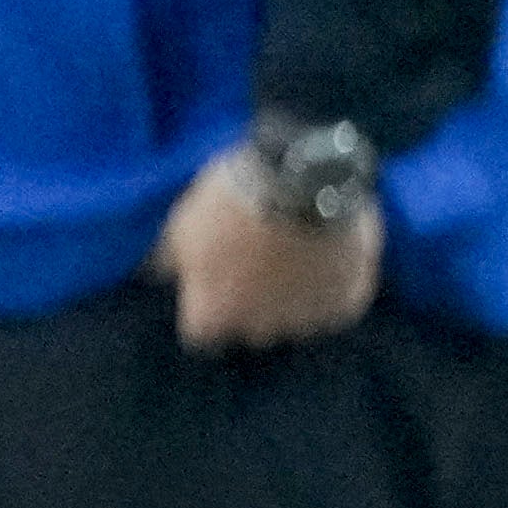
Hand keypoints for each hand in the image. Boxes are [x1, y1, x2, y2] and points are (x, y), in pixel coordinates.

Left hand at [147, 148, 383, 350]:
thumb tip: (159, 274)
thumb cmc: (235, 201)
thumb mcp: (185, 221)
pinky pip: (338, 304)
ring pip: (297, 317)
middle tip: (261, 258)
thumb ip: (170, 258)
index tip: (218, 277)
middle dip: (254, 299)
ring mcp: (306, 318)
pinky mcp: (347, 303)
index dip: (211, 302)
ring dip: (295, 294)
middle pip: (252, 325)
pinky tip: (331, 255)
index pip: (202, 330)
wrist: (308, 176)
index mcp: (212, 313)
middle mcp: (257, 328)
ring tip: (300, 253)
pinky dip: (335, 285)